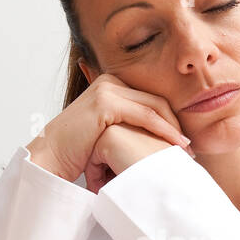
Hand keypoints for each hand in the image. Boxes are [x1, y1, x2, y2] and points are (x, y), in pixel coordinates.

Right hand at [26, 73, 193, 190]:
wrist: (49, 158)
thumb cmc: (76, 153)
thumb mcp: (107, 136)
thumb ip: (126, 130)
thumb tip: (150, 143)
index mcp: (111, 86)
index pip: (151, 100)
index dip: (171, 120)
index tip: (184, 144)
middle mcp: (109, 82)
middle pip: (156, 100)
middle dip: (177, 124)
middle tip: (190, 148)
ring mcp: (107, 89)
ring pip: (154, 106)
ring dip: (174, 129)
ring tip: (186, 150)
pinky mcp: (106, 102)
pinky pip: (145, 115)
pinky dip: (164, 130)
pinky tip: (175, 144)